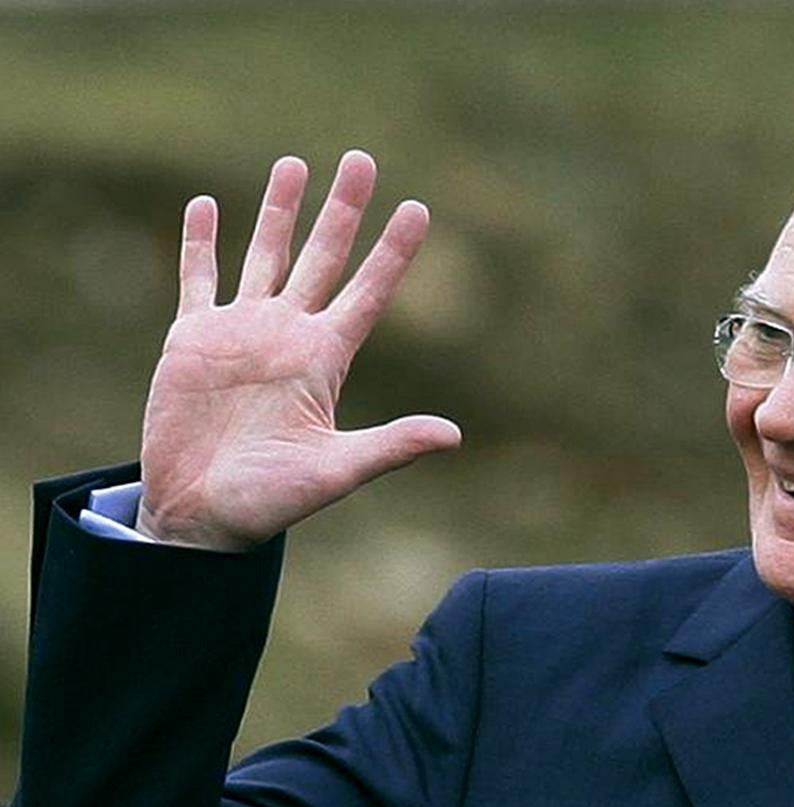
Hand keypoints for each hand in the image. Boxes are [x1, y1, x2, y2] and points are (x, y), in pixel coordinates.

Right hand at [137, 151, 460, 549]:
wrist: (202, 514)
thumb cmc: (272, 502)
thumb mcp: (337, 471)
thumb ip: (391, 446)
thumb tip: (454, 436)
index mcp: (326, 360)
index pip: (370, 292)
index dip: (393, 251)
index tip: (418, 208)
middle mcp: (289, 336)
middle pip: (322, 256)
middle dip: (342, 209)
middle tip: (361, 158)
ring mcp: (241, 332)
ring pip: (265, 255)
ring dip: (278, 210)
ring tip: (294, 163)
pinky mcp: (192, 339)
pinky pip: (198, 280)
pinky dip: (200, 243)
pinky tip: (207, 205)